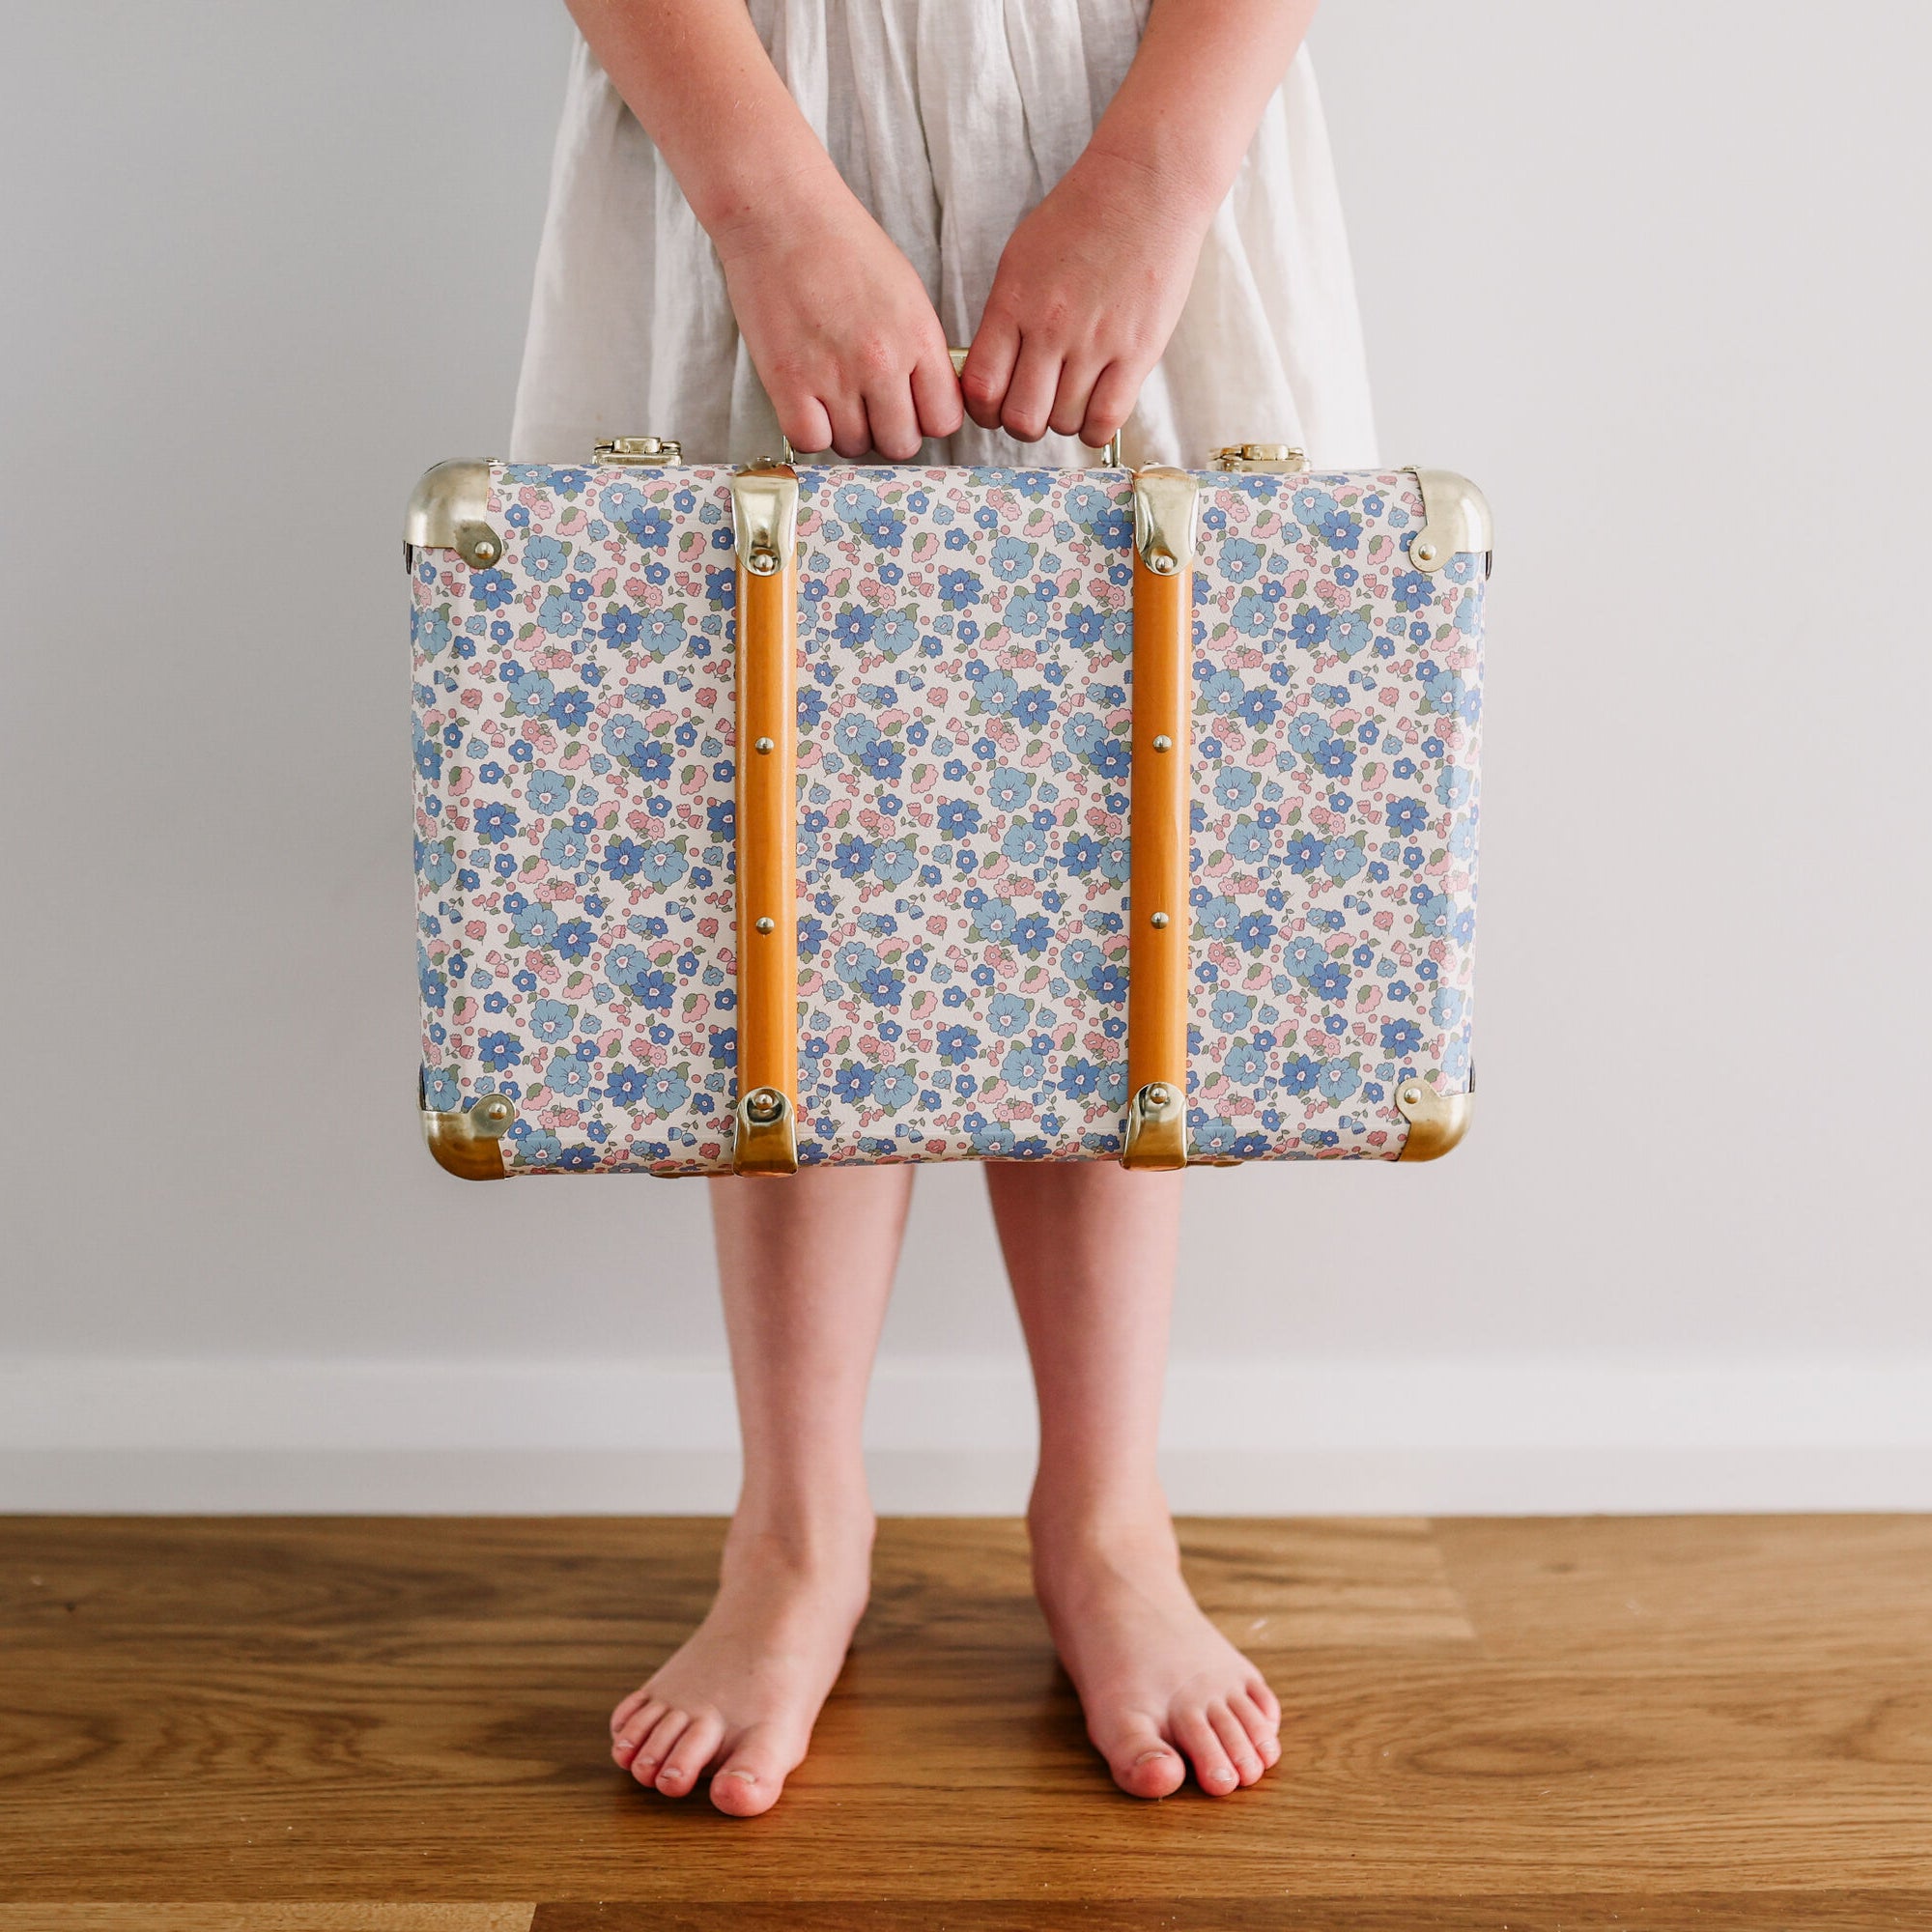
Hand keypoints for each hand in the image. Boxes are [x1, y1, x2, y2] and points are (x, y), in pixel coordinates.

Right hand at [715, 175, 962, 460]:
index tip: (911, 407)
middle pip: (901, 443)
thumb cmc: (841, 244)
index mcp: (918, 337)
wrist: (781, 212)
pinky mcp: (788, 381)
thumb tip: (926, 398)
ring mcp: (834, 375)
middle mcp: (882, 362)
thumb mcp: (905, 292)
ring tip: (834, 396)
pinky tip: (808, 404)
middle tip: (869, 405)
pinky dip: (811, 431)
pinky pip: (811, 441)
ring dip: (846, 430)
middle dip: (887, 430)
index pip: (944, 420)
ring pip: (855, 446)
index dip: (926, 418)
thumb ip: (920, 350)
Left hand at [961, 152, 1215, 449]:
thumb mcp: (1021, 259)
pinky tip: (1096, 410)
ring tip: (1072, 397)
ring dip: (1063, 421)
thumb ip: (1004, 318)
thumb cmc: (1081, 218)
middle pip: (1020, 418)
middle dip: (1022, 424)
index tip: (995, 405)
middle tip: (1035, 407)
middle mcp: (1050, 327)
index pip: (981, 388)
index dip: (983, 411)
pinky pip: (1105, 421)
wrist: (1146, 185)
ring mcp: (1095, 342)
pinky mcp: (1137, 351)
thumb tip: (991, 373)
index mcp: (1013, 303)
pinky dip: (1095, 429)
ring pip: (1063, 423)